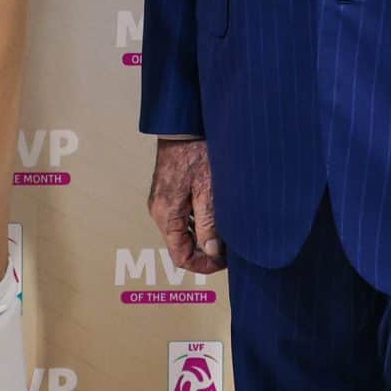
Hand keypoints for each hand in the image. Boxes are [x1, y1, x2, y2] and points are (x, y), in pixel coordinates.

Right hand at [148, 138, 224, 273]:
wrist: (182, 125)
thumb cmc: (195, 153)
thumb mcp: (208, 191)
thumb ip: (208, 224)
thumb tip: (212, 251)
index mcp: (167, 215)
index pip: (180, 256)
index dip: (203, 265)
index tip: (224, 261)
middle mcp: (159, 211)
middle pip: (180, 246)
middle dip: (205, 251)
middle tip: (230, 246)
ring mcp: (161, 201)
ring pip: (181, 232)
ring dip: (202, 237)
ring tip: (226, 230)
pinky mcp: (167, 192)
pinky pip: (180, 218)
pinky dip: (196, 223)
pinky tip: (214, 214)